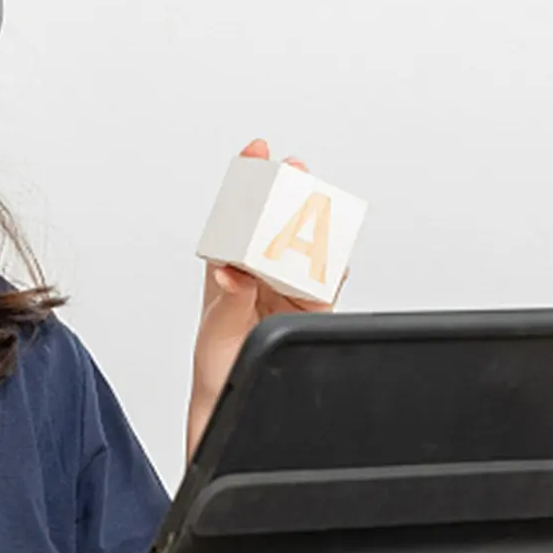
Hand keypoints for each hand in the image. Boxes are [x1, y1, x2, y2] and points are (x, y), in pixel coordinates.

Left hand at [185, 138, 344, 459]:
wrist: (229, 400)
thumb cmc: (216, 365)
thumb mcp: (218, 327)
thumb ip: (230, 299)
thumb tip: (235, 272)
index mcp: (231, 271)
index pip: (240, 218)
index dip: (247, 183)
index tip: (255, 151)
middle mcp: (261, 276)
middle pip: (279, 224)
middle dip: (287, 193)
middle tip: (291, 169)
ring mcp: (287, 292)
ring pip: (307, 248)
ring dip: (312, 223)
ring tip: (313, 202)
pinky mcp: (309, 312)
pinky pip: (326, 284)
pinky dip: (332, 267)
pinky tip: (337, 253)